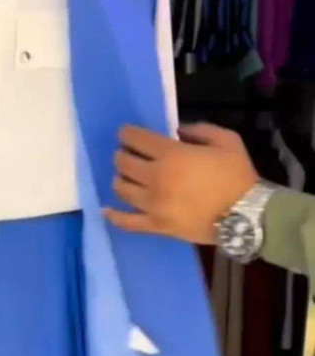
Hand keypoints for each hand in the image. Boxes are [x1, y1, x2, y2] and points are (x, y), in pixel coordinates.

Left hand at [104, 123, 259, 244]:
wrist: (248, 216)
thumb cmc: (238, 176)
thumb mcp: (226, 140)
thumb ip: (198, 130)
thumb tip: (177, 131)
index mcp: (171, 155)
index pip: (135, 139)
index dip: (127, 133)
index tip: (126, 133)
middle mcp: (155, 178)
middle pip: (123, 162)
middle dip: (122, 154)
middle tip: (128, 154)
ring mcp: (152, 204)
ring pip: (121, 188)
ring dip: (120, 179)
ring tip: (126, 177)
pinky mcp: (156, 225)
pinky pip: (127, 222)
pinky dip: (113, 215)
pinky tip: (106, 209)